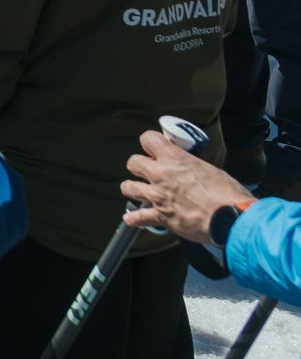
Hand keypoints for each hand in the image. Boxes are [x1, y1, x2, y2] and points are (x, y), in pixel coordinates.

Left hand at [122, 129, 247, 246]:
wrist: (231, 219)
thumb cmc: (228, 194)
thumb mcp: (210, 170)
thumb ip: (192, 167)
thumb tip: (190, 170)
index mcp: (175, 159)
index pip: (148, 139)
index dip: (150, 143)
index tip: (154, 149)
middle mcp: (161, 175)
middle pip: (133, 163)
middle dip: (139, 166)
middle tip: (149, 172)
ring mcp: (157, 196)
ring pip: (128, 187)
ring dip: (134, 189)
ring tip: (141, 192)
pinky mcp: (160, 216)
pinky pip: (137, 217)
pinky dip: (135, 219)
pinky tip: (134, 218)